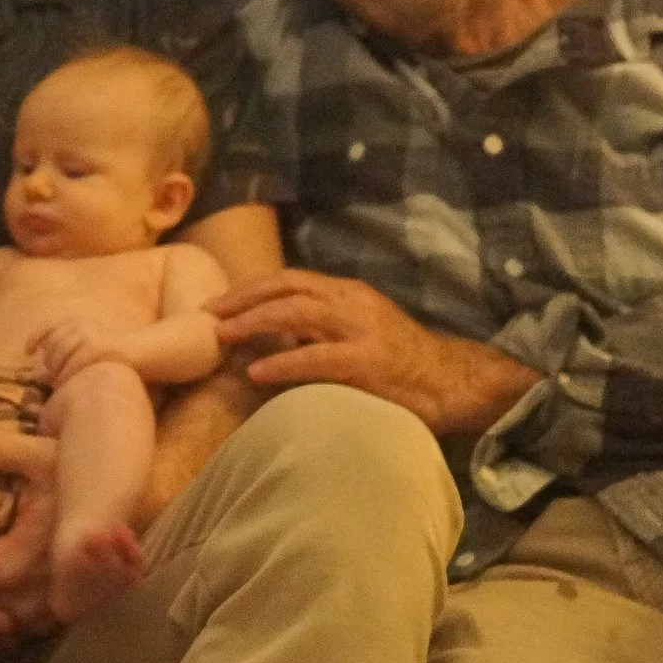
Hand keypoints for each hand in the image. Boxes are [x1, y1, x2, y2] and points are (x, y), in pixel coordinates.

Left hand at [27, 316, 128, 383]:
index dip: (35, 337)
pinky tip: (64, 384)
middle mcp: (84, 324)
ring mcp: (92, 335)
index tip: (28, 351)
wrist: (144, 352)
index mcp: (79, 321)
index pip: (49, 326)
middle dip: (49, 363)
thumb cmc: (114, 354)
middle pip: (53, 345)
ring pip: (60, 353)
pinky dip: (66, 374)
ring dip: (55, 370)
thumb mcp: (90, 343)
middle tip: (51, 379)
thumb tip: (45, 358)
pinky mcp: (101, 348)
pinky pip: (75, 362)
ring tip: (57, 384)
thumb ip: (69, 346)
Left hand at [208, 269, 540, 435]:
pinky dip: (281, 363)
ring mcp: (360, 331)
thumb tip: (276, 337)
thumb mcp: (361, 330)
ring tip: (222, 337)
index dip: (250, 289)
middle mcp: (351, 302)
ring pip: (295, 314)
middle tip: (208, 317)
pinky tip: (256, 372)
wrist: (454, 382)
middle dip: (242, 300)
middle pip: (286, 289)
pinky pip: (315, 358)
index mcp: (348, 293)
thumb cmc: (403, 363)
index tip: (218, 304)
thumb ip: (323, 327)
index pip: (290, 280)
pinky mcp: (366, 363)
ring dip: (253, 323)